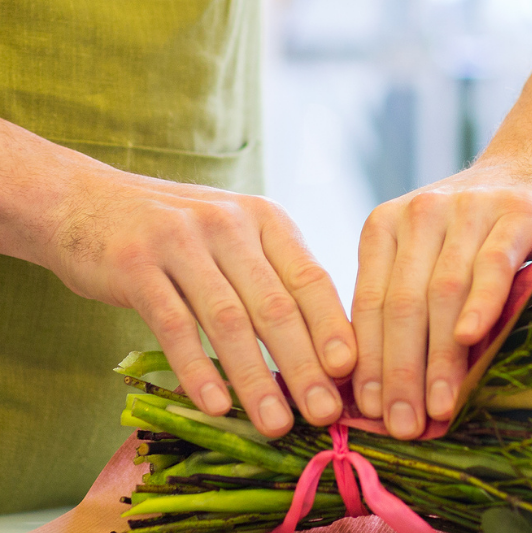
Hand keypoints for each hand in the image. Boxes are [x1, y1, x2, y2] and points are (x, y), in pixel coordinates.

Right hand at [43, 156, 356, 437]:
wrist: (86, 201)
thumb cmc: (179, 233)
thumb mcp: (237, 237)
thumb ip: (276, 278)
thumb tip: (328, 348)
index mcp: (266, 218)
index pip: (311, 277)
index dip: (333, 327)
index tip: (350, 373)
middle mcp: (230, 223)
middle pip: (275, 304)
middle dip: (304, 364)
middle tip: (324, 412)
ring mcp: (181, 240)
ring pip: (229, 320)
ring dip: (255, 378)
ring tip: (275, 424)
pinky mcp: (135, 264)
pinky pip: (173, 325)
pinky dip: (197, 369)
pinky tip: (216, 406)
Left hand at [350, 155, 531, 438]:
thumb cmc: (475, 232)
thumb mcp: (429, 258)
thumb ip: (406, 308)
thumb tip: (383, 396)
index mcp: (385, 226)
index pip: (369, 303)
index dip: (368, 360)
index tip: (369, 412)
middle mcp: (419, 213)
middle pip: (402, 303)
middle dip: (400, 371)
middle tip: (403, 424)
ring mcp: (466, 209)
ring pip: (444, 291)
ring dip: (439, 355)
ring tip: (439, 406)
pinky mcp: (513, 214)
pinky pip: (491, 265)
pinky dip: (480, 304)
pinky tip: (470, 341)